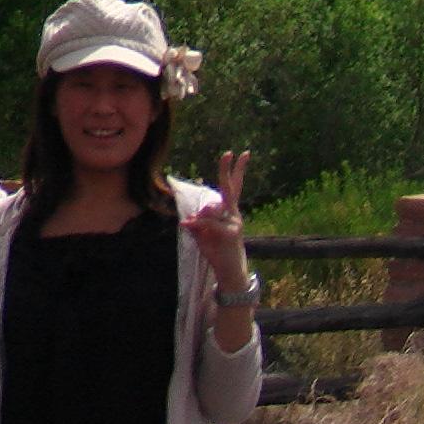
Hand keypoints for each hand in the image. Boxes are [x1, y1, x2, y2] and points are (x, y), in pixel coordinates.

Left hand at [184, 148, 251, 290]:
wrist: (230, 272)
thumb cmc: (216, 249)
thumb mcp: (203, 233)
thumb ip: (198, 222)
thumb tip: (192, 217)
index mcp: (229, 211)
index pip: (233, 187)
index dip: (234, 170)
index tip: (236, 153)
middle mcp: (234, 214)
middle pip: (230, 188)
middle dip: (227, 170)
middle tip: (228, 152)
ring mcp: (234, 223)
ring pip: (209, 210)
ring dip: (199, 220)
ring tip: (202, 234)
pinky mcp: (230, 233)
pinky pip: (208, 223)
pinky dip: (196, 224)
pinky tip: (186, 225)